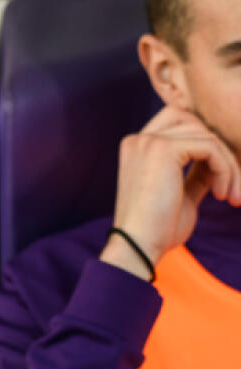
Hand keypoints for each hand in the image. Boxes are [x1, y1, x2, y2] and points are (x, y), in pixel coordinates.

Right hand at [101, 105, 240, 279]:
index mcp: (138, 148)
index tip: (220, 180)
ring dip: (228, 166)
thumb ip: (196, 173)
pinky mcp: (163, 149)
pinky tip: (221, 196)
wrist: (139, 245)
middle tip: (232, 187)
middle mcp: (140, 139)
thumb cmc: (158, 227)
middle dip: (221, 152)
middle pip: (195, 122)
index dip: (205, 143)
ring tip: (230, 196)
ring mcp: (149, 141)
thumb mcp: (182, 194)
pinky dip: (225, 171)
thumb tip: (218, 162)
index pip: (179, 122)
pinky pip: (210, 148)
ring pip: (208, 136)